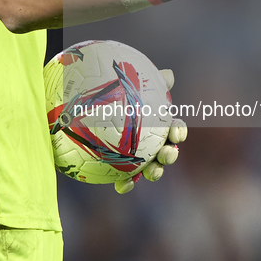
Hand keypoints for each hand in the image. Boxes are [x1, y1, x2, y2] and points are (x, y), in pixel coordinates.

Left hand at [115, 68, 186, 192]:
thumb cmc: (112, 95)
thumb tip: (169, 74)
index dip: (178, 132)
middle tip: (166, 155)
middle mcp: (151, 143)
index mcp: (156, 124)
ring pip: (151, 168)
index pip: (173, 128)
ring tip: (152, 173)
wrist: (82, 110)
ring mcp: (136, 157)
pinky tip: (122, 186)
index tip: (176, 134)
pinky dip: (127, 184)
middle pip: (166, 151)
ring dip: (155, 172)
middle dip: (170, 155)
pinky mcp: (120, 169)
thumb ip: (148, 82)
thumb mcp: (129, 86)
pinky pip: (126, 179)